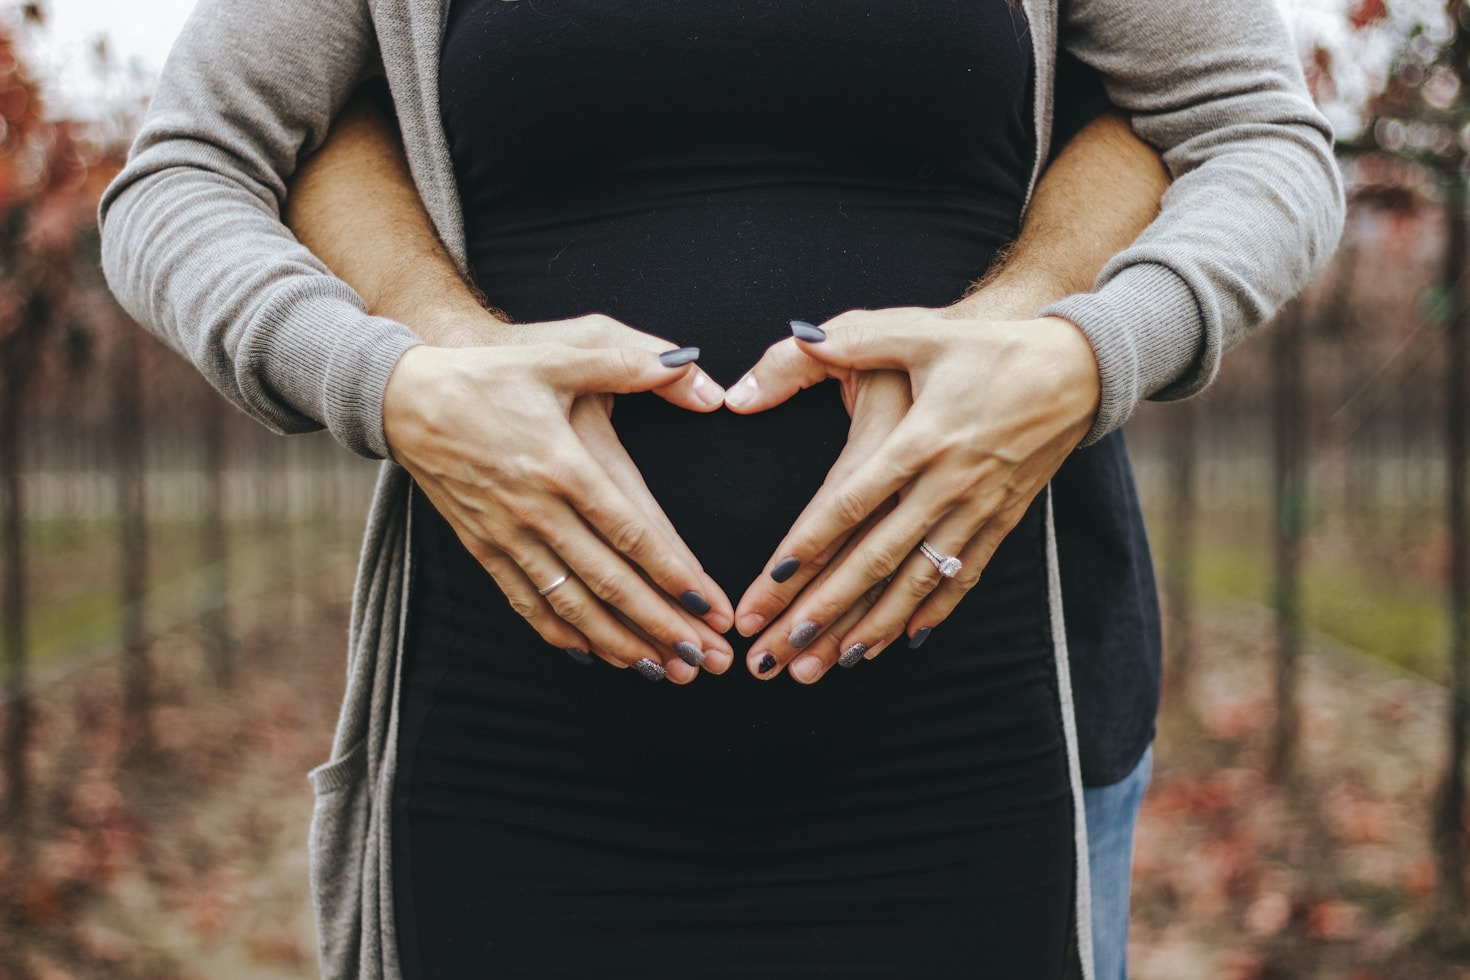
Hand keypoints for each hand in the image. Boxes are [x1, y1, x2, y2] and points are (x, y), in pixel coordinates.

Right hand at [383, 313, 734, 682]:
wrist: (405, 396)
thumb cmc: (493, 372)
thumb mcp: (564, 350)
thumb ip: (635, 362)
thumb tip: (700, 380)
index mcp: (563, 465)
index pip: (632, 533)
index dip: (675, 576)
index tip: (712, 608)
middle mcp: (536, 510)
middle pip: (610, 583)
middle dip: (662, 627)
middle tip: (707, 660)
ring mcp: (506, 535)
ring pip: (571, 605)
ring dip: (620, 643)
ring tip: (665, 670)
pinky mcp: (482, 548)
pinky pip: (527, 604)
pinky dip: (563, 635)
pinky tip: (595, 656)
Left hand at [725, 307, 1099, 681]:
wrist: (1082, 366)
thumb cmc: (989, 345)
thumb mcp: (917, 330)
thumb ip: (846, 342)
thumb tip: (785, 351)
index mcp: (921, 438)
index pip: (848, 505)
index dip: (805, 548)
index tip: (767, 586)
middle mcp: (949, 483)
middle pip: (874, 559)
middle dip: (822, 610)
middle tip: (777, 653)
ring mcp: (979, 507)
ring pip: (915, 581)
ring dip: (870, 627)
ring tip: (826, 665)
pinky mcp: (1004, 519)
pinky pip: (962, 577)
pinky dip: (930, 612)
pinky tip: (902, 641)